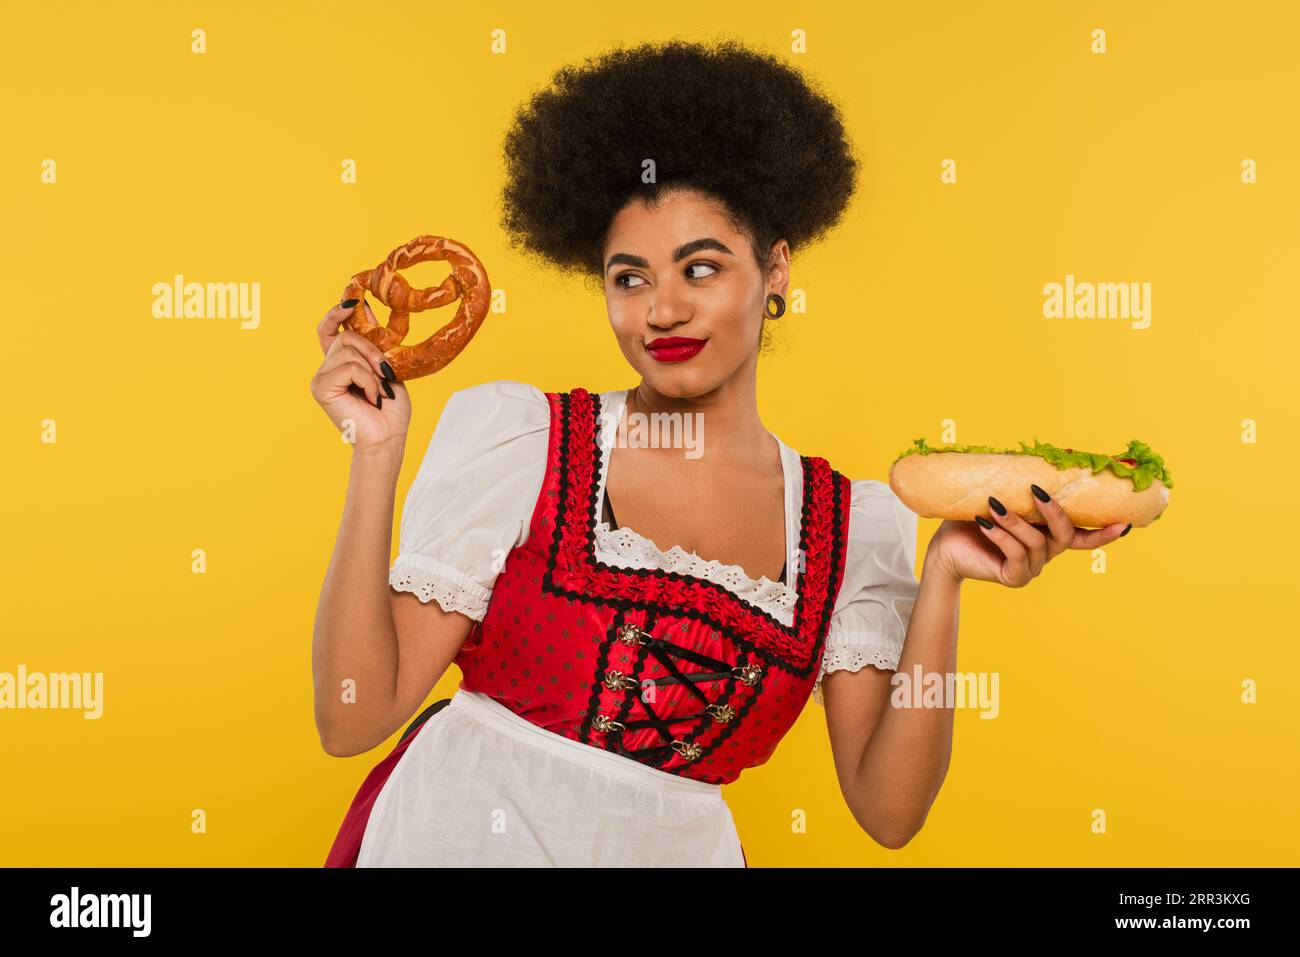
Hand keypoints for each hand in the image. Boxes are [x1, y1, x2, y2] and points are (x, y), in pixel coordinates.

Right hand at [310, 299, 411, 452]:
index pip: (329, 330)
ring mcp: (321, 378)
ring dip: (373, 369)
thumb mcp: (386, 368)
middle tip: (388, 372)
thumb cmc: (390, 410)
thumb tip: (364, 307)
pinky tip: (372, 398)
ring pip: (348, 351)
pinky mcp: (320, 388)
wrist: (388, 438)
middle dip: (373, 350)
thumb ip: (374, 342)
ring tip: (379, 390)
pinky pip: (348, 367)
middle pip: (346, 336)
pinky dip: (367, 381)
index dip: (336, 313)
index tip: (353, 302)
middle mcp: (327, 368)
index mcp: (341, 363)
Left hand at [926, 486, 1131, 586]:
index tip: (1125, 524)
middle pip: (1064, 536)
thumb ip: (1021, 489)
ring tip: (994, 505)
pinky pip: (1015, 554)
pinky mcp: (1014, 577)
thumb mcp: (1002, 499)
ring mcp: (1031, 569)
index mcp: (1047, 537)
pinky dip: (1001, 536)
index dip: (1104, 533)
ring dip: (1015, 522)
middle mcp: (1044, 554)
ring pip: (1035, 543)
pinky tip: (985, 522)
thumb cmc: (973, 519)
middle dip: (1055, 513)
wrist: (944, 548)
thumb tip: (1036, 458)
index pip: (1082, 536)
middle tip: (1038, 492)